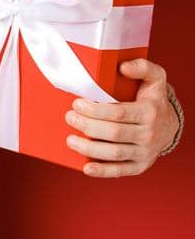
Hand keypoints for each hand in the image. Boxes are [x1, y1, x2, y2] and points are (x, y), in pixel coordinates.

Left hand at [64, 58, 176, 177]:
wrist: (169, 126)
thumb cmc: (153, 99)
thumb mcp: (155, 78)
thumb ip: (142, 67)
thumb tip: (122, 66)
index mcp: (150, 112)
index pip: (119, 113)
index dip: (95, 110)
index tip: (77, 104)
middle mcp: (149, 134)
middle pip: (113, 133)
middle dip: (87, 126)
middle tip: (69, 118)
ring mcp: (145, 152)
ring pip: (114, 154)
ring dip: (89, 149)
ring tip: (70, 140)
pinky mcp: (140, 166)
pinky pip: (120, 171)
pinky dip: (102, 171)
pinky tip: (86, 167)